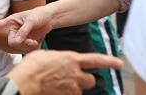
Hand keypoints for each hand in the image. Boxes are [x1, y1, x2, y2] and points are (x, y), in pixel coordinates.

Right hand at [0, 6, 53, 51]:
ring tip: (35, 41)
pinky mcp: (25, 42)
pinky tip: (36, 42)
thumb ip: (23, 31)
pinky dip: (31, 47)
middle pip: (11, 42)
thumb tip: (16, 41)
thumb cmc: (39, 15)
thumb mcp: (31, 21)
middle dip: (20, 43)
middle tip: (31, 41)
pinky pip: (25, 49)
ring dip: (27, 46)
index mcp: (11, 21)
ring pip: (18, 47)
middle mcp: (13, 30)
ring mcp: (19, 36)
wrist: (49, 19)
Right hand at [7, 50, 123, 94]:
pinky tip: (53, 90)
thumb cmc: (33, 66)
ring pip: (78, 90)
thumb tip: (60, 62)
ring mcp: (71, 87)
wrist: (26, 81)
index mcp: (71, 59)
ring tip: (56, 84)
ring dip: (72, 88)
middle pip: (90, 81)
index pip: (95, 60)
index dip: (109, 61)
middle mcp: (75, 73)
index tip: (119, 63)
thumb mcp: (47, 55)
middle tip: (73, 79)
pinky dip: (64, 93)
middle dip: (84, 81)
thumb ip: (59, 58)